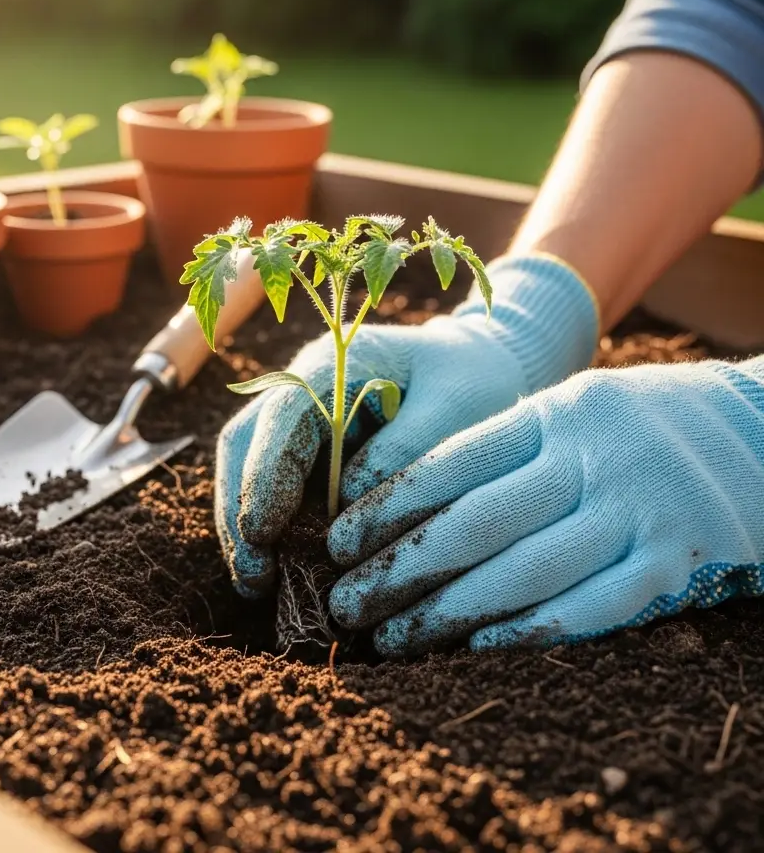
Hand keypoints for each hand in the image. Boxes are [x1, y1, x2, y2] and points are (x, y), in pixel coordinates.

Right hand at [215, 255, 598, 596]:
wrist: (482, 367)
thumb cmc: (472, 383)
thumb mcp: (455, 410)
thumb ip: (404, 453)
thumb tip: (345, 510)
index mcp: (333, 365)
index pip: (282, 418)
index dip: (265, 476)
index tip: (264, 535)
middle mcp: (301, 389)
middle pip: (245, 445)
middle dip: (241, 512)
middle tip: (255, 577)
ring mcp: (299, 420)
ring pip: (247, 469)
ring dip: (246, 528)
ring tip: (258, 586)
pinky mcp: (307, 452)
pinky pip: (273, 489)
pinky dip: (272, 532)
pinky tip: (280, 575)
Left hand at [328, 357, 763, 652]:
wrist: (755, 426)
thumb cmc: (636, 422)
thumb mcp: (570, 409)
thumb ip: (505, 449)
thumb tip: (406, 501)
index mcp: (553, 414)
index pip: (452, 464)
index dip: (387, 508)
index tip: (336, 544)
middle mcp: (589, 458)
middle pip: (477, 523)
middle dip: (400, 569)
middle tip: (344, 604)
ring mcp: (635, 511)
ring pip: (525, 570)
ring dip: (449, 612)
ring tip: (391, 638)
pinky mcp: (676, 560)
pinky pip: (595, 606)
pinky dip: (532, 630)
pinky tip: (477, 650)